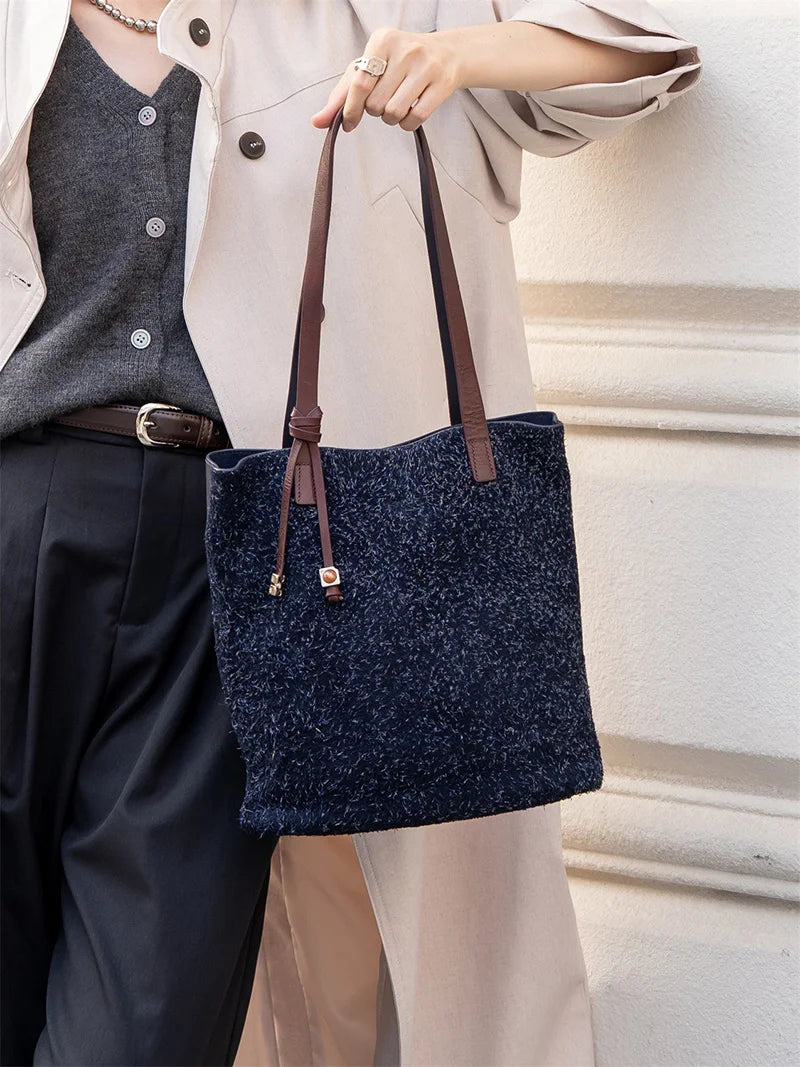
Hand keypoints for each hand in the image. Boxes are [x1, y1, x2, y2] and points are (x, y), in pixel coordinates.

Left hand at [310, 27, 461, 132]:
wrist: (447, 53)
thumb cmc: (400, 62)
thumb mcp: (370, 66)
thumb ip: (342, 94)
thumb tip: (317, 122)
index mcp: (383, 40)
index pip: (359, 83)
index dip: (350, 110)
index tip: (348, 123)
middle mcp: (405, 50)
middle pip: (375, 103)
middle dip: (375, 111)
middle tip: (384, 100)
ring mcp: (426, 66)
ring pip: (394, 113)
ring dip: (391, 118)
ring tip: (397, 105)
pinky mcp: (442, 84)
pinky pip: (415, 119)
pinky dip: (408, 124)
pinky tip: (410, 112)